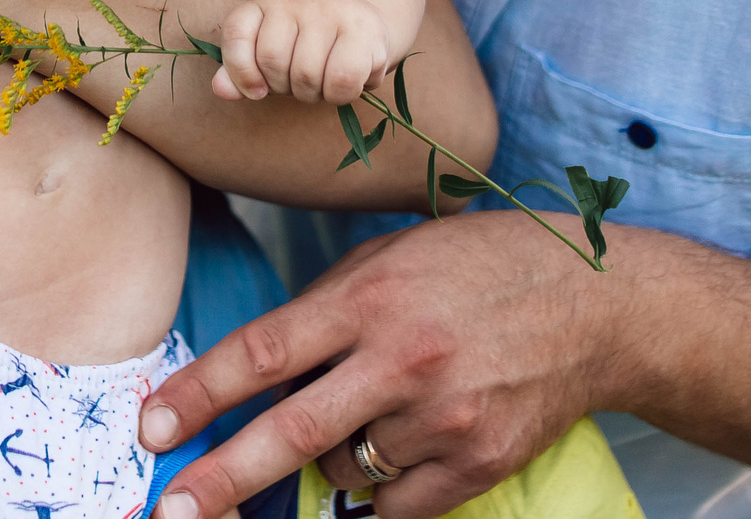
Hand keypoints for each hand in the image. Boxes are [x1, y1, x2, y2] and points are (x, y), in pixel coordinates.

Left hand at [137, 211, 631, 518]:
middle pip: (290, 433)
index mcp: (370, 297)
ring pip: (344, 470)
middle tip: (169, 511)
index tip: (152, 430)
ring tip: (367, 417)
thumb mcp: (393, 257)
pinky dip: (378, 492)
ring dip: (326, 463)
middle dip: (221, 479)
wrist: (598, 304)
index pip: (263, 354)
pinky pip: (397, 506)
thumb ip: (325, 307)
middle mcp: (402, 359)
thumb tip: (254, 367)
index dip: (199, 396)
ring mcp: (444, 418)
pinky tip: (394, 455)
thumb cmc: (481, 267)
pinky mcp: (480, 464)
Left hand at [213, 0, 396, 104]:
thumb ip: (241, 70)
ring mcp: (328, 8)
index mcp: (264, 0)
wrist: (360, 18)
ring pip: (306, 74)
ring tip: (321, 83)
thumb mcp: (269, 50)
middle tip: (300, 84)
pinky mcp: (362, 27)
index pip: (236, 34)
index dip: (240, 71)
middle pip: (273, 61)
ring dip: (313, 95)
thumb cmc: (306, 43)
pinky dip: (339, 96)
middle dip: (285, 88)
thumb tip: (221, 90)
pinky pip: (341, 80)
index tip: (256, 92)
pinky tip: (343, 86)